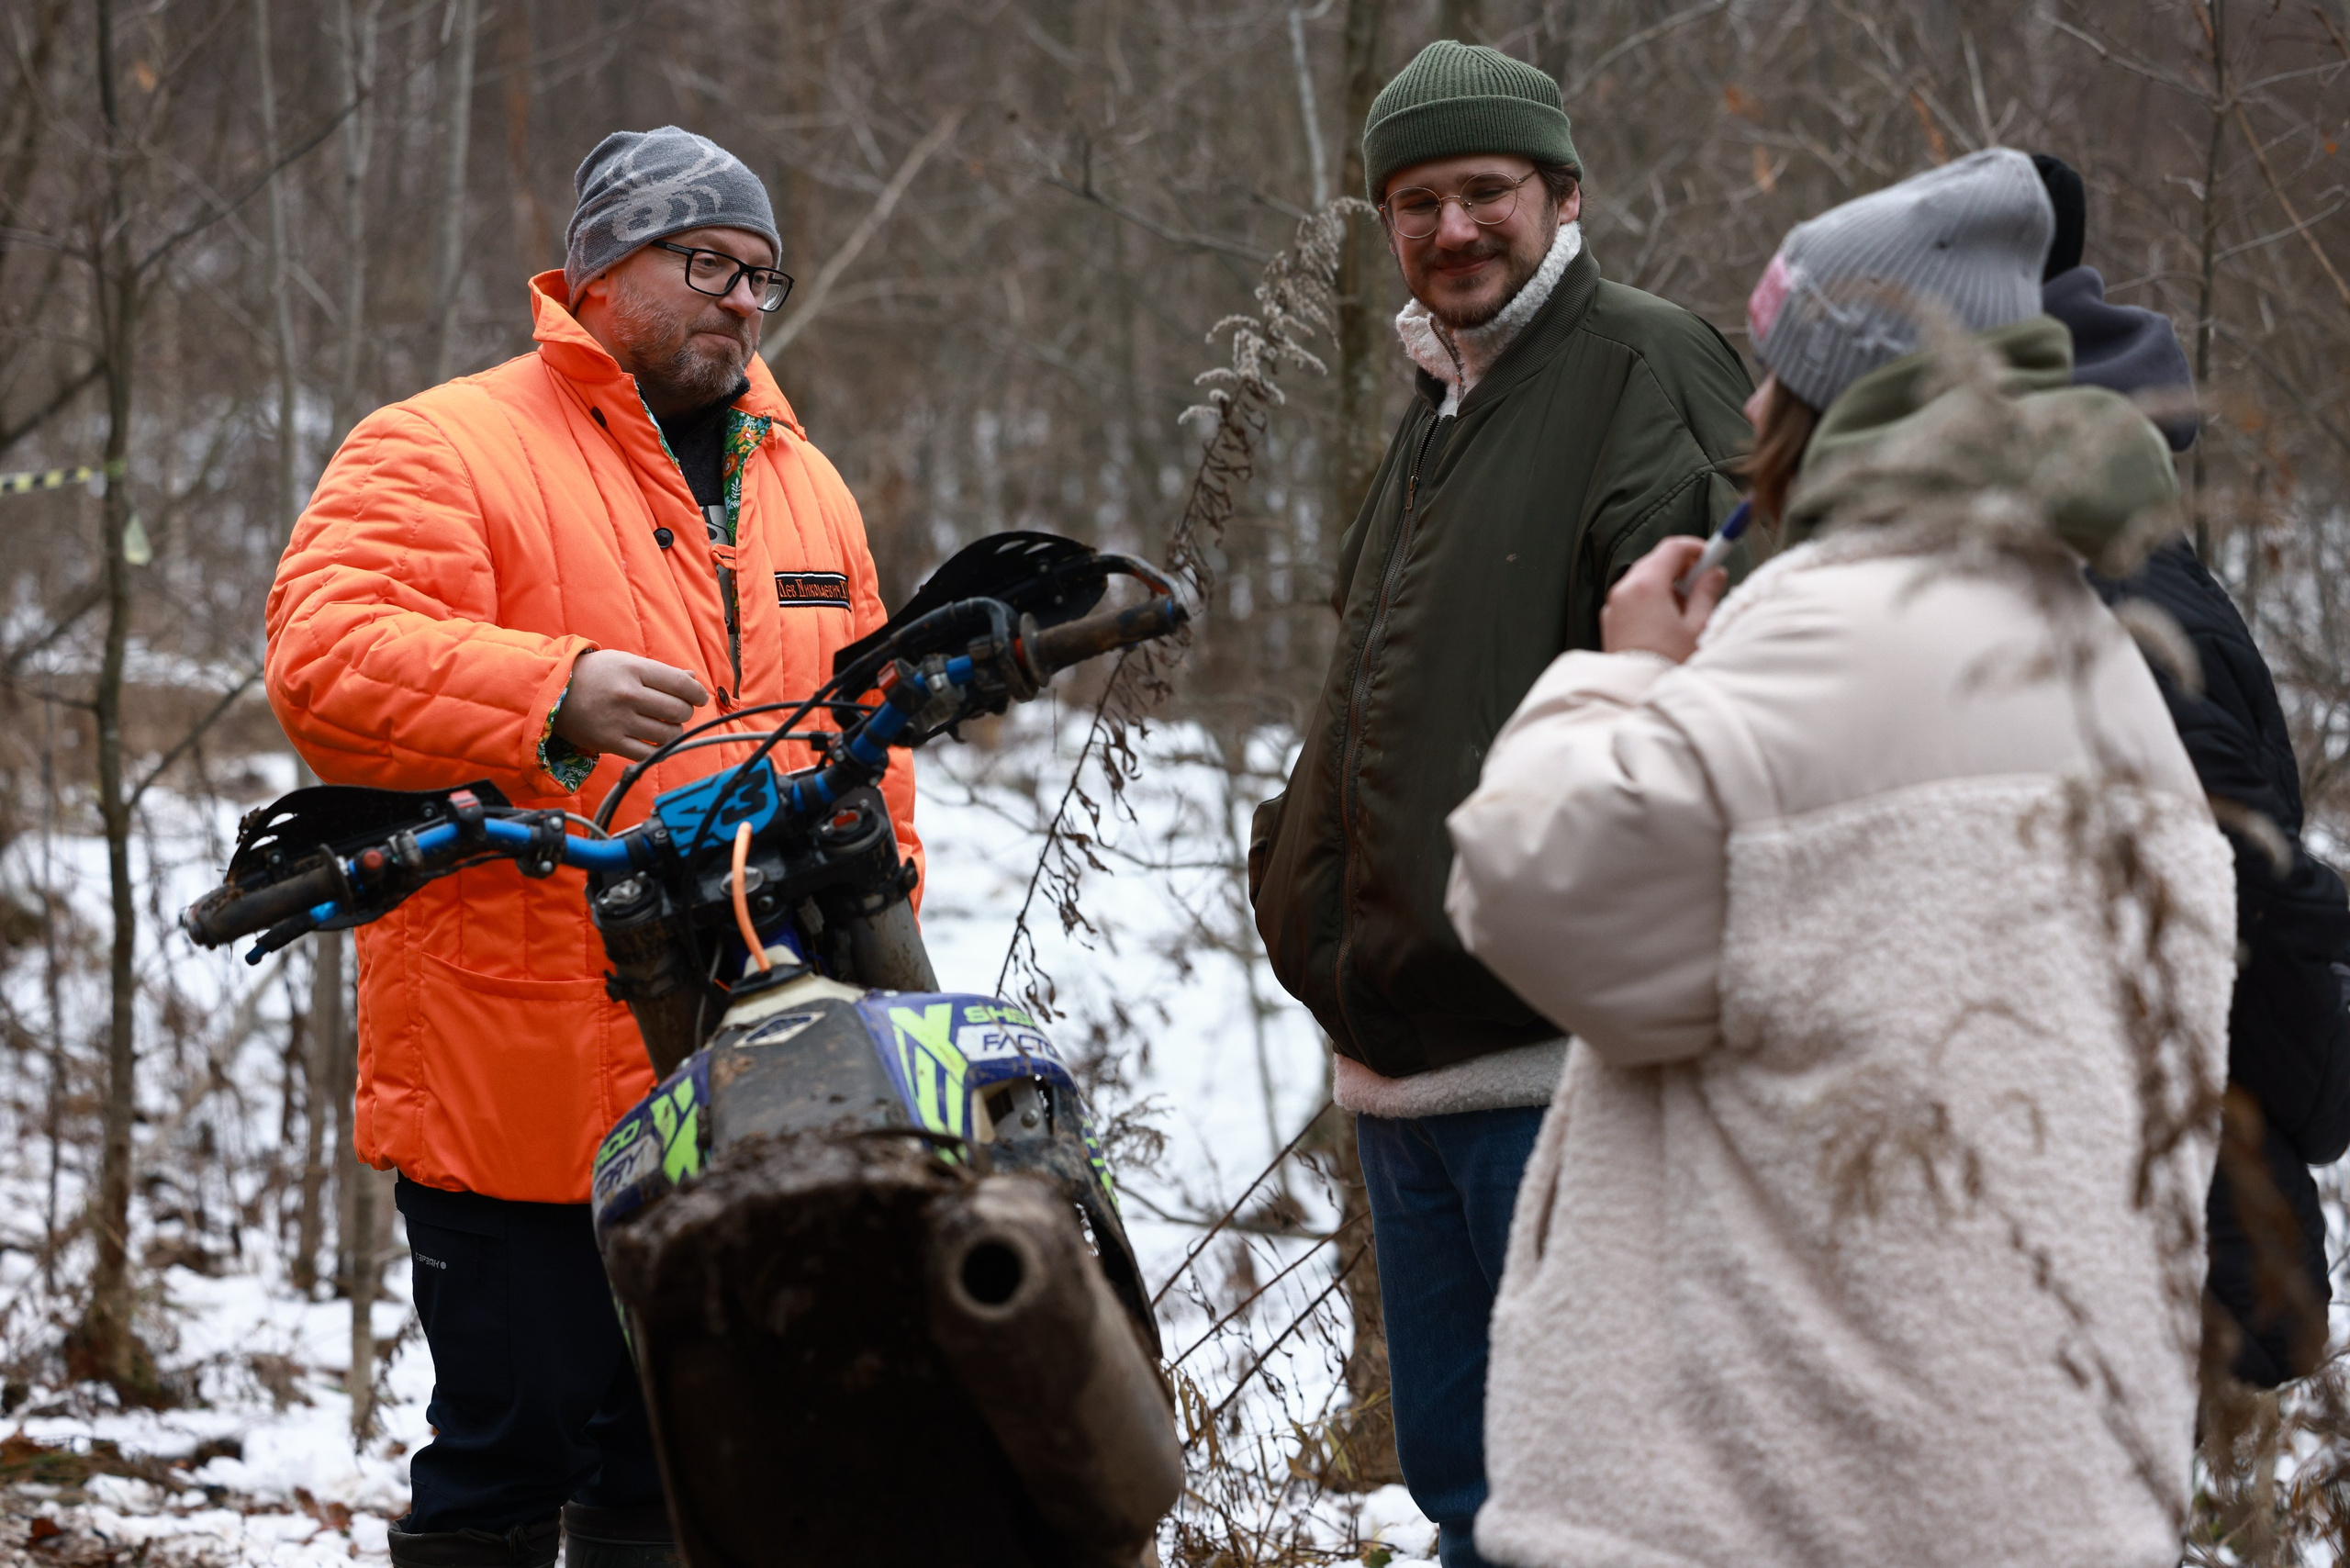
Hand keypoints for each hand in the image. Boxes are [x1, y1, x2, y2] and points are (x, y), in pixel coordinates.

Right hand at [552, 650, 709, 760]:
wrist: (551, 692)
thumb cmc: (595, 675)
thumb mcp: (625, 663)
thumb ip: (660, 673)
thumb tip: (693, 681)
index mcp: (633, 669)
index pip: (680, 683)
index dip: (696, 693)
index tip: (700, 698)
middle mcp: (627, 695)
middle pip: (678, 711)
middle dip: (684, 712)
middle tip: (678, 711)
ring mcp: (618, 720)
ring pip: (667, 734)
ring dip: (673, 732)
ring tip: (665, 726)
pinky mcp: (609, 743)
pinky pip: (647, 753)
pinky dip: (656, 750)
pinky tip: (653, 741)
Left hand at [1599, 536, 1724, 662]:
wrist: (1634, 694)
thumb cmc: (1666, 664)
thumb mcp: (1697, 627)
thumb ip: (1706, 594)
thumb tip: (1714, 575)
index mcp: (1646, 586)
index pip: (1672, 548)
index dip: (1695, 547)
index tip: (1710, 554)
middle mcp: (1625, 591)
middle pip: (1655, 561)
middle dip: (1681, 566)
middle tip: (1703, 581)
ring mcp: (1614, 606)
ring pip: (1643, 579)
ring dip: (1666, 583)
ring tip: (1687, 609)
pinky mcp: (1611, 621)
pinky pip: (1632, 598)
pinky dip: (1651, 599)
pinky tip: (1667, 621)